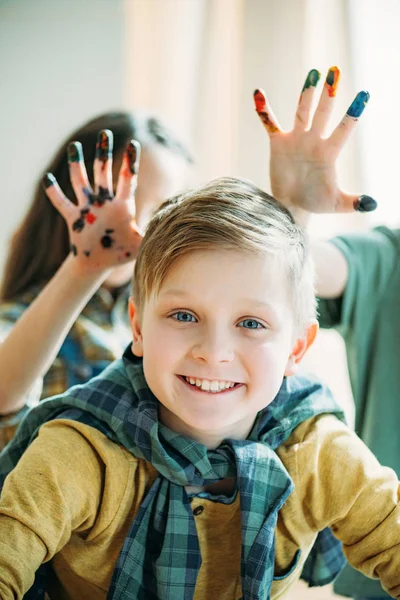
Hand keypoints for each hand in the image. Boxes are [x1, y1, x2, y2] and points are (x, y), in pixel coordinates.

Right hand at [43, 130, 142, 272]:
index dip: (130, 163)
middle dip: (104, 154)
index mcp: (122, 206)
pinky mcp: (74, 218)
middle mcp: (104, 202)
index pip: (128, 180)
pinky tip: (47, 178)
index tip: (133, 143)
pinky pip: (62, 202)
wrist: (100, 264)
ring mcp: (88, 208)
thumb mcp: (140, 245)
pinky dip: (54, 192)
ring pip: (81, 181)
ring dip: (77, 164)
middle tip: (106, 133)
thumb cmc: (122, 252)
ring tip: (74, 146)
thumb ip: (152, 235)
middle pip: (103, 173)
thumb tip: (167, 228)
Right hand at [254, 67, 375, 219]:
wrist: (291, 205)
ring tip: (313, 73)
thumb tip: (372, 204)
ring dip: (306, 93)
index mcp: (329, 152)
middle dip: (329, 93)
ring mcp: (296, 139)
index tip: (365, 94)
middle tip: (335, 71)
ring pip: (302, 112)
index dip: (353, 113)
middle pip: (323, 112)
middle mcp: (314, 140)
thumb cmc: (315, 203)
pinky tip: (258, 93)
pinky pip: (270, 124)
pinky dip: (264, 111)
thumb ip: (354, 202)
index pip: (344, 128)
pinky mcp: (278, 143)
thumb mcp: (336, 204)